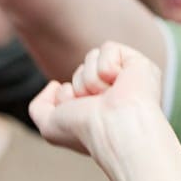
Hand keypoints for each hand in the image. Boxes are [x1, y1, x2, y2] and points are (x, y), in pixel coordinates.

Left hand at [29, 41, 165, 158]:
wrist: (114, 128)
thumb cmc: (85, 132)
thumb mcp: (49, 126)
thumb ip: (39, 106)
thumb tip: (57, 84)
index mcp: (102, 110)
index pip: (71, 87)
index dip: (66, 99)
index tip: (80, 117)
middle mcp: (118, 94)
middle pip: (81, 70)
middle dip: (80, 86)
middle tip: (96, 105)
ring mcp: (131, 79)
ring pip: (93, 57)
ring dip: (91, 78)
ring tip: (108, 96)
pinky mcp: (141, 65)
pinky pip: (108, 49)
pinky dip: (106, 66)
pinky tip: (119, 83)